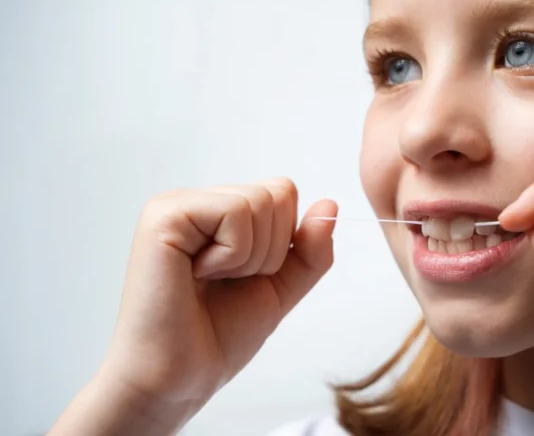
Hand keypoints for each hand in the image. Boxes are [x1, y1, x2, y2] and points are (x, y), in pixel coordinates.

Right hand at [52, 179, 336, 434]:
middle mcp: (196, 201)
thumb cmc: (217, 336)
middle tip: (226, 282)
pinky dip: (232, 255)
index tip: (245, 276)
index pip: (284, 192)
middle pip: (278, 192)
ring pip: (261, 201)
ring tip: (211, 281)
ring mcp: (176, 204)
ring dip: (250, 257)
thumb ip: (310, 248)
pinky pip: (235, 212)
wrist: (177, 380)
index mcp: (218, 212)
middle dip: (270, 250)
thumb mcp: (281, 287)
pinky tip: (198, 276)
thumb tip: (329, 205)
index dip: (283, 242)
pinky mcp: (164, 216)